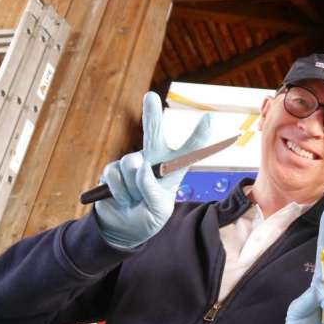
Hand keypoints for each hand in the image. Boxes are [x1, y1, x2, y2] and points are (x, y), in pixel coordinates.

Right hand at [95, 92, 211, 248]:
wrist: (126, 228)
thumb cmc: (150, 216)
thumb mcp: (158, 209)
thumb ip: (152, 189)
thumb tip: (137, 165)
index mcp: (173, 169)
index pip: (189, 150)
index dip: (199, 135)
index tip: (210, 118)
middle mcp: (153, 160)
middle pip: (153, 133)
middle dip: (151, 114)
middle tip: (150, 95)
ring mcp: (131, 163)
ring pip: (131, 166)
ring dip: (133, 188)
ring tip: (135, 200)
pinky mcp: (112, 170)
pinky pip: (115, 175)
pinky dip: (119, 191)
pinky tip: (122, 199)